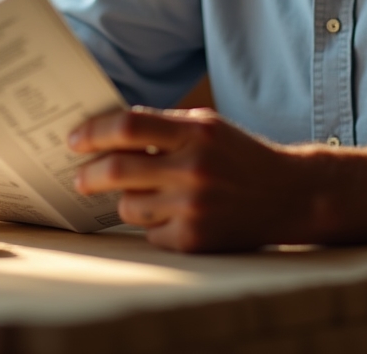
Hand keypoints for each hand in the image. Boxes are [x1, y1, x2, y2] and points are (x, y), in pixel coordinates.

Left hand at [68, 107, 312, 251]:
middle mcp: (194, 168)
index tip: (75, 139)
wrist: (291, 195)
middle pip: (117, 170)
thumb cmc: (241, 156)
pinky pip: (149, 233)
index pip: (129, 126)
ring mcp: (194, 207)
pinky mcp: (194, 240)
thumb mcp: (209, 127)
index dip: (95, 132)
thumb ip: (164, 127)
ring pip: (128, 206)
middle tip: (80, 177)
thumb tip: (108, 133)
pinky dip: (153, 223)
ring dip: (126, 201)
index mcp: (197, 132)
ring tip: (143, 194)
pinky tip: (174, 214)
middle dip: (88, 174)